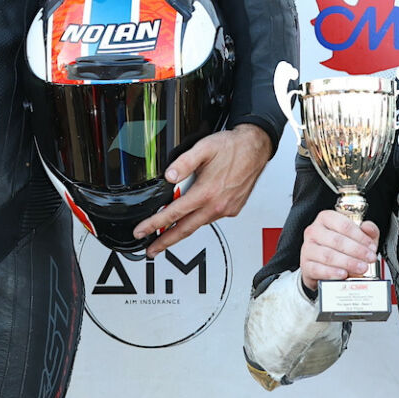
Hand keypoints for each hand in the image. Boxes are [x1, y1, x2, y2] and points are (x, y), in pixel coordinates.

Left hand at [133, 124, 273, 254]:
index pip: (174, 214)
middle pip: (185, 230)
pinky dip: (199, 218)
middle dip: (165, 242)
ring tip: (167, 231)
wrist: (256, 148)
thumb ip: (184, 162)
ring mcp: (226, 209)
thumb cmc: (232, 147)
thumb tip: (169, 176)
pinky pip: (211, 218)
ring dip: (182, 229)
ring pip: (198, 224)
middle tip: (151, 250)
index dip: (154, 224)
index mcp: (206, 192)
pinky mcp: (233, 209)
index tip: (142, 231)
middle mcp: (217, 205)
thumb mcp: (204, 148)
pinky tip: (194, 212)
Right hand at [297, 209, 380, 291]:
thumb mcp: (359, 236)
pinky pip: (318, 269)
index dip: (360, 236)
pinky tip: (343, 274)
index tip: (371, 246)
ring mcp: (308, 248)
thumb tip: (368, 228)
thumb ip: (368, 230)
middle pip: (336, 240)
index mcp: (326, 218)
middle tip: (370, 258)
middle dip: (357, 250)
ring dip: (348, 262)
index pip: (343, 224)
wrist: (326, 266)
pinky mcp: (305, 265)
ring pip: (327, 255)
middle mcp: (314, 231)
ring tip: (361, 268)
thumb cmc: (342, 247)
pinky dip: (332, 272)